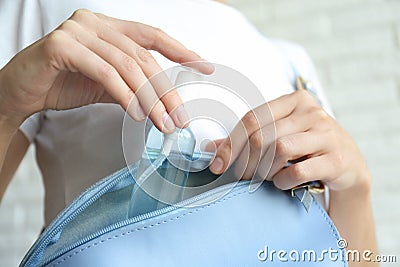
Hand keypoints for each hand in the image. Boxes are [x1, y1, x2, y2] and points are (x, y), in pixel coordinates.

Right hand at [0, 9, 212, 131]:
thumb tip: (164, 103)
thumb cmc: (63, 84)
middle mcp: (95, 22)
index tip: (205, 66)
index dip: (181, 50)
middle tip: (178, 116)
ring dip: (148, 97)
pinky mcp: (61, 45)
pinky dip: (124, 94)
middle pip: (143, 56)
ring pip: (127, 65)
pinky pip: (103, 72)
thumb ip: (132, 85)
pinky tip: (136, 113)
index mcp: (108, 27)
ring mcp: (77, 30)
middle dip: (165, 90)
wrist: (21, 91)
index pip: (152, 35)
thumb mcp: (107, 84)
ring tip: (161, 122)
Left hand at [209, 89, 370, 191]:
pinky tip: (283, 184)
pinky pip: (298, 171)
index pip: (252, 118)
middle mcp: (312, 112)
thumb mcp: (279, 137)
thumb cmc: (307, 149)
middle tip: (240, 177)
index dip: (230, 144)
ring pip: (279, 150)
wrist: (348, 166)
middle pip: (262, 136)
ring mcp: (327, 133)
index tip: (217, 165)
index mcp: (294, 101)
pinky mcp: (337, 158)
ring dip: (264, 171)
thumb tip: (210, 149)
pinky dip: (283, 181)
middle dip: (244, 161)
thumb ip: (247, 140)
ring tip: (265, 178)